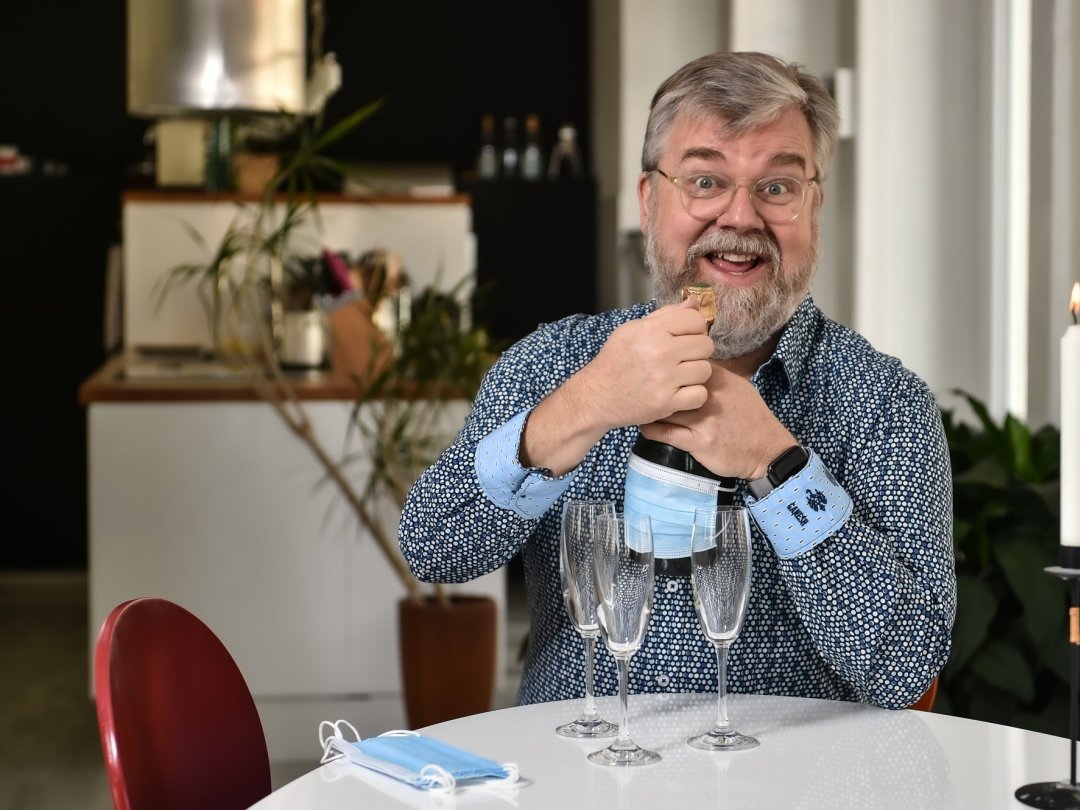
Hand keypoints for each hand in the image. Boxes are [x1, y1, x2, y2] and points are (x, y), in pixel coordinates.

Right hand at [520, 299, 711, 475]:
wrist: (597, 395)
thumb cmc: (616, 360)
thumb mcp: (632, 330)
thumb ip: (665, 315)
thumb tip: (694, 303)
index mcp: (651, 330)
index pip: (696, 320)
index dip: (694, 328)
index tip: (685, 337)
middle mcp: (660, 352)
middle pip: (705, 345)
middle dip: (696, 351)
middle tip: (682, 359)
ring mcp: (664, 378)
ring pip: (705, 370)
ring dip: (695, 374)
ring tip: (679, 376)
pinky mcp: (666, 402)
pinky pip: (700, 395)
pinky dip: (693, 396)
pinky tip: (679, 392)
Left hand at [639, 362, 795, 479]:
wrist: (767, 448)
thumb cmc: (750, 416)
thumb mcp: (737, 387)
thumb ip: (714, 375)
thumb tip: (690, 361)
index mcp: (717, 379)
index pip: (683, 363)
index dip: (664, 367)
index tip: (648, 371)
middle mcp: (709, 396)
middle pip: (669, 384)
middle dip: (651, 386)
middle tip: (636, 389)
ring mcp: (703, 420)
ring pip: (665, 408)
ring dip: (648, 408)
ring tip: (637, 407)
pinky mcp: (699, 442)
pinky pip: (666, 433)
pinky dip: (650, 429)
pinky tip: (644, 426)